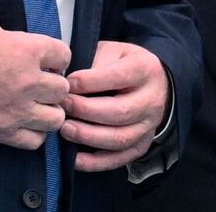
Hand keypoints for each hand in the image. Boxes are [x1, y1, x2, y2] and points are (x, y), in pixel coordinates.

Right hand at [0, 21, 71, 149]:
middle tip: (42, 84)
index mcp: (28, 51)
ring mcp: (18, 110)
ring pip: (56, 118)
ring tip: (37, 106)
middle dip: (54, 85)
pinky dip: (35, 133)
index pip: (64, 55)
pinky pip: (36, 141)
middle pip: (63, 88)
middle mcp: (29, 82)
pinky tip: (26, 123)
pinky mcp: (4, 133)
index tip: (49, 61)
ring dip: (49, 110)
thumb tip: (29, 49)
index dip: (57, 57)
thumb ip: (17, 40)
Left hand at [60, 40, 168, 171]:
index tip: (67, 83)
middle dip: (86, 111)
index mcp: (145, 69)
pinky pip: (119, 159)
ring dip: (88, 137)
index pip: (117, 77)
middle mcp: (152, 99)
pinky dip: (95, 163)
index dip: (89, 82)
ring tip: (65, 129)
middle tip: (63, 107)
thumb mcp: (112, 52)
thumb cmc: (123, 65)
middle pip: (120, 112)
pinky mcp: (142, 144)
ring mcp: (149, 125)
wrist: (153, 82)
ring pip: (120, 138)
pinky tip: (75, 157)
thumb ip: (93, 62)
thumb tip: (66, 82)